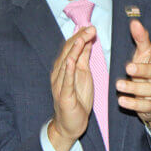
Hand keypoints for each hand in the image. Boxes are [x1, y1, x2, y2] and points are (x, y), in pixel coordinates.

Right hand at [48, 27, 95, 150]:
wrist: (70, 124)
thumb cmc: (77, 98)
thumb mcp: (83, 73)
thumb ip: (84, 57)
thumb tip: (87, 39)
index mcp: (64, 67)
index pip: (71, 47)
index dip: (80, 36)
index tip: (91, 27)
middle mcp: (59, 74)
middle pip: (67, 52)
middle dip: (79, 39)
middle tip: (90, 28)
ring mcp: (60, 85)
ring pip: (65, 64)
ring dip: (73, 50)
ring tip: (81, 38)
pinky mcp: (64, 96)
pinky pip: (66, 82)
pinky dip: (68, 70)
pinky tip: (71, 60)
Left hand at [116, 19, 150, 129]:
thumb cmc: (147, 71)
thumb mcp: (144, 55)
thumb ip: (141, 39)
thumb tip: (134, 22)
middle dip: (144, 70)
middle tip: (128, 67)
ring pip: (150, 90)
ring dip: (134, 88)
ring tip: (118, 85)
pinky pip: (145, 106)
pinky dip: (133, 104)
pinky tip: (122, 100)